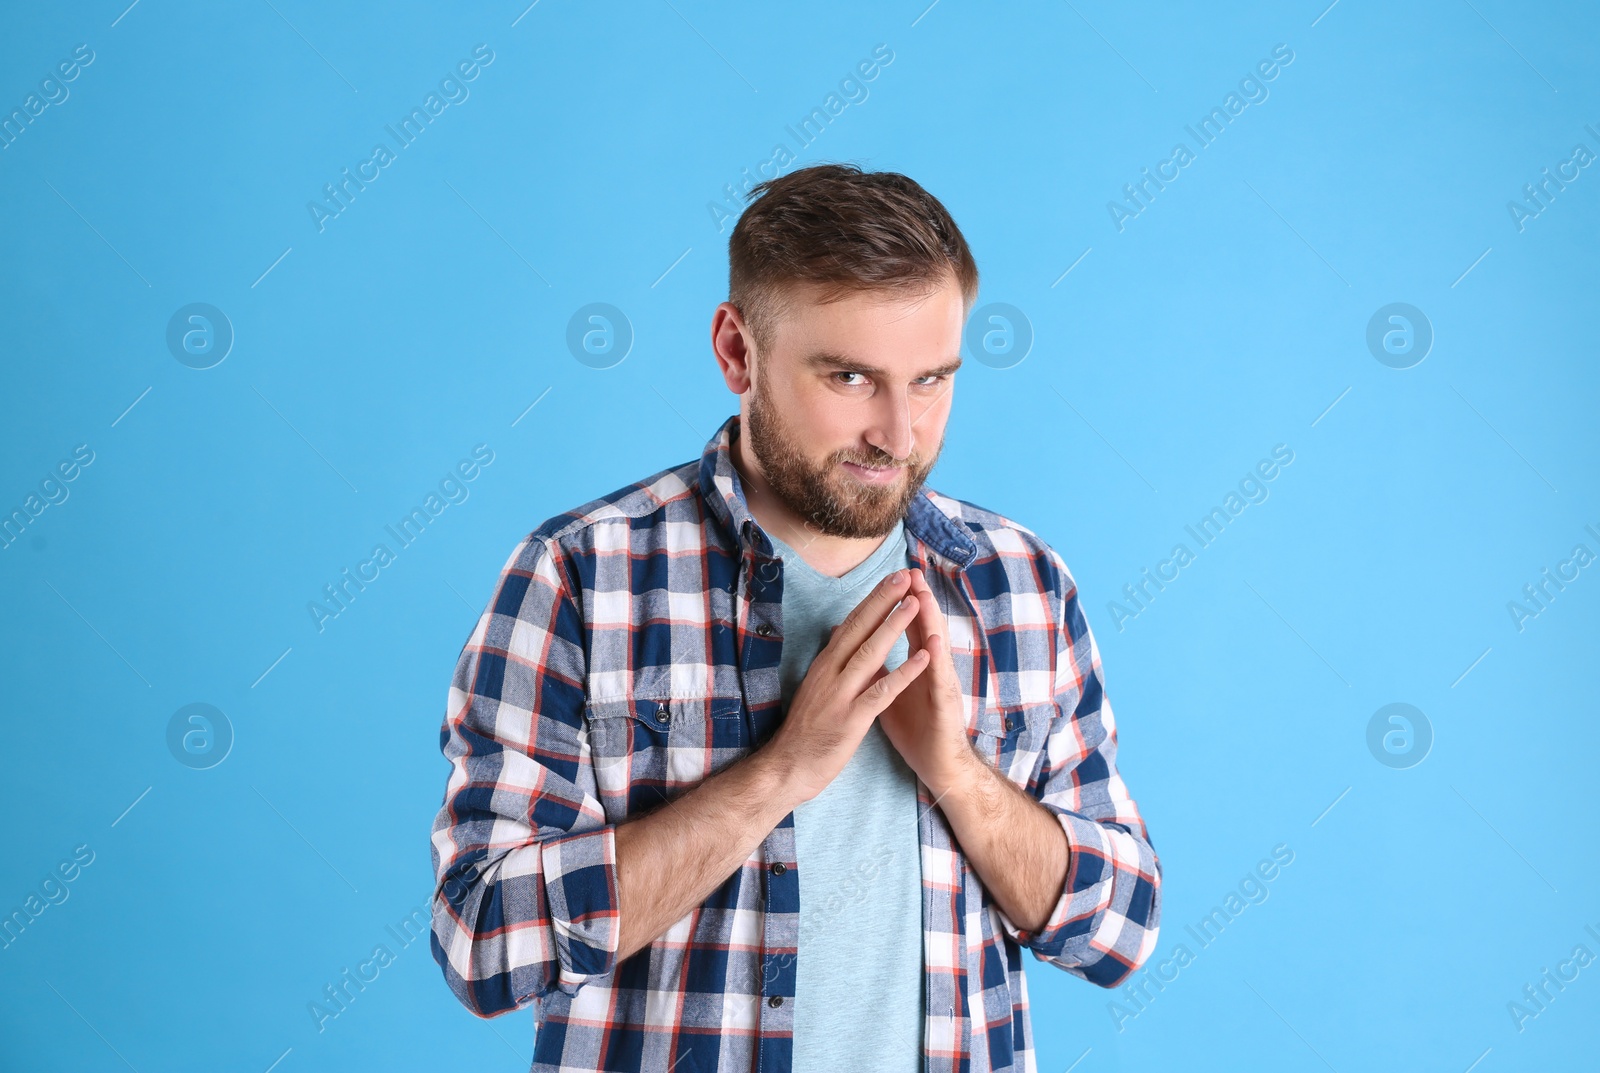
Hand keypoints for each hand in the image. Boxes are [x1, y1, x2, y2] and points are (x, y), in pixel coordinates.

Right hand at [762, 568, 930, 806]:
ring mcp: (841, 695)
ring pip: (871, 653)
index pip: (850, 624)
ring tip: (914, 603)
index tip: (890, 578)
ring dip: (894, 626)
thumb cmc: (805, 730)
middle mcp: (830, 673)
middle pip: (860, 629)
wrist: (787, 767)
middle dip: (883, 601)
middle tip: (904, 575)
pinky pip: (882, 691)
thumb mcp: (816, 688)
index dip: (872, 600)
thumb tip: (837, 632)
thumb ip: (831, 662)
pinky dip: (904, 673)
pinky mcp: (852, 719)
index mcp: (824, 665)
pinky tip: (923, 658)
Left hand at [874, 568, 980, 796]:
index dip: (899, 601)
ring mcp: (941, 685)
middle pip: (924, 628)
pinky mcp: (945, 706)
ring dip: (931, 621)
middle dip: (918, 599)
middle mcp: (931, 670)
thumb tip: (860, 646)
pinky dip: (935, 661)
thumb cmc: (916, 729)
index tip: (891, 576)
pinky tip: (931, 644)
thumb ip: (878, 668)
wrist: (937, 765)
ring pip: (936, 648)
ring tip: (923, 595)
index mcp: (916, 665)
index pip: (908, 626)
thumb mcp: (889, 693)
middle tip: (911, 570)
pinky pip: (939, 681)